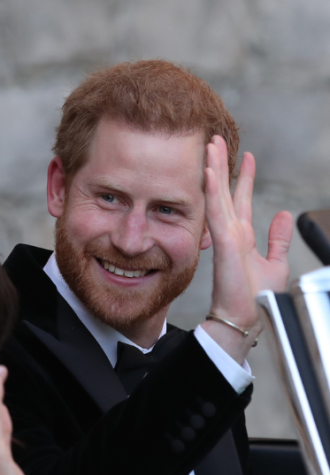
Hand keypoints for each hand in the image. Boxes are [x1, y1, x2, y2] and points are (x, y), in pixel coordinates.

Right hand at [203, 135, 292, 361]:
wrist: (245, 317)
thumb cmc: (255, 298)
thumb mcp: (275, 262)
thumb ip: (277, 239)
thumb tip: (282, 214)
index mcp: (241, 236)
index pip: (240, 199)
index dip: (243, 177)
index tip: (245, 156)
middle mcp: (230, 233)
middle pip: (224, 191)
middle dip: (221, 164)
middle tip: (216, 140)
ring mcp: (225, 236)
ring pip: (217, 196)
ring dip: (213, 170)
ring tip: (210, 146)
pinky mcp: (224, 243)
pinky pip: (216, 212)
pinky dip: (212, 191)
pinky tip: (209, 173)